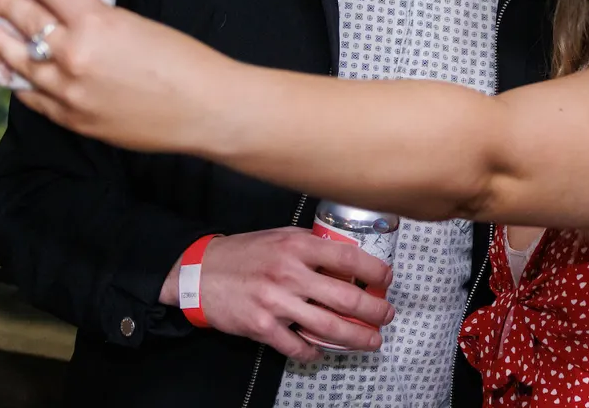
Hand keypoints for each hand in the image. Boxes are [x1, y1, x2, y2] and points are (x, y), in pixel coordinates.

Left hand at [0, 0, 233, 153]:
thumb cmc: (184, 61)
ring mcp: (67, 91)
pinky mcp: (71, 119)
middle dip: (5, 4)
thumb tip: (71, 19)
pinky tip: (11, 73)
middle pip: (27, 22)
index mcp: (95, 22)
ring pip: (20, 61)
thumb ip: (99, 22)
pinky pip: (33, 97)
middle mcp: (73, 55)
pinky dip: (20, 81)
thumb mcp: (138, 24)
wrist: (204, 109)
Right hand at [158, 229, 394, 358]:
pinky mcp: (262, 326)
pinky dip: (313, 352)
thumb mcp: (280, 236)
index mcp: (297, 246)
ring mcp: (276, 303)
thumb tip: (345, 257)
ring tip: (372, 340)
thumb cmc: (246, 253)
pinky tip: (322, 352)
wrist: (201, 272)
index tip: (386, 279)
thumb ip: (311, 246)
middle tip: (387, 315)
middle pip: (345, 298)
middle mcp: (290, 274)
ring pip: (328, 327)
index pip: (347, 259)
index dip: (373, 271)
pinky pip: (296, 345)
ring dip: (355, 337)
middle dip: (373, 311)